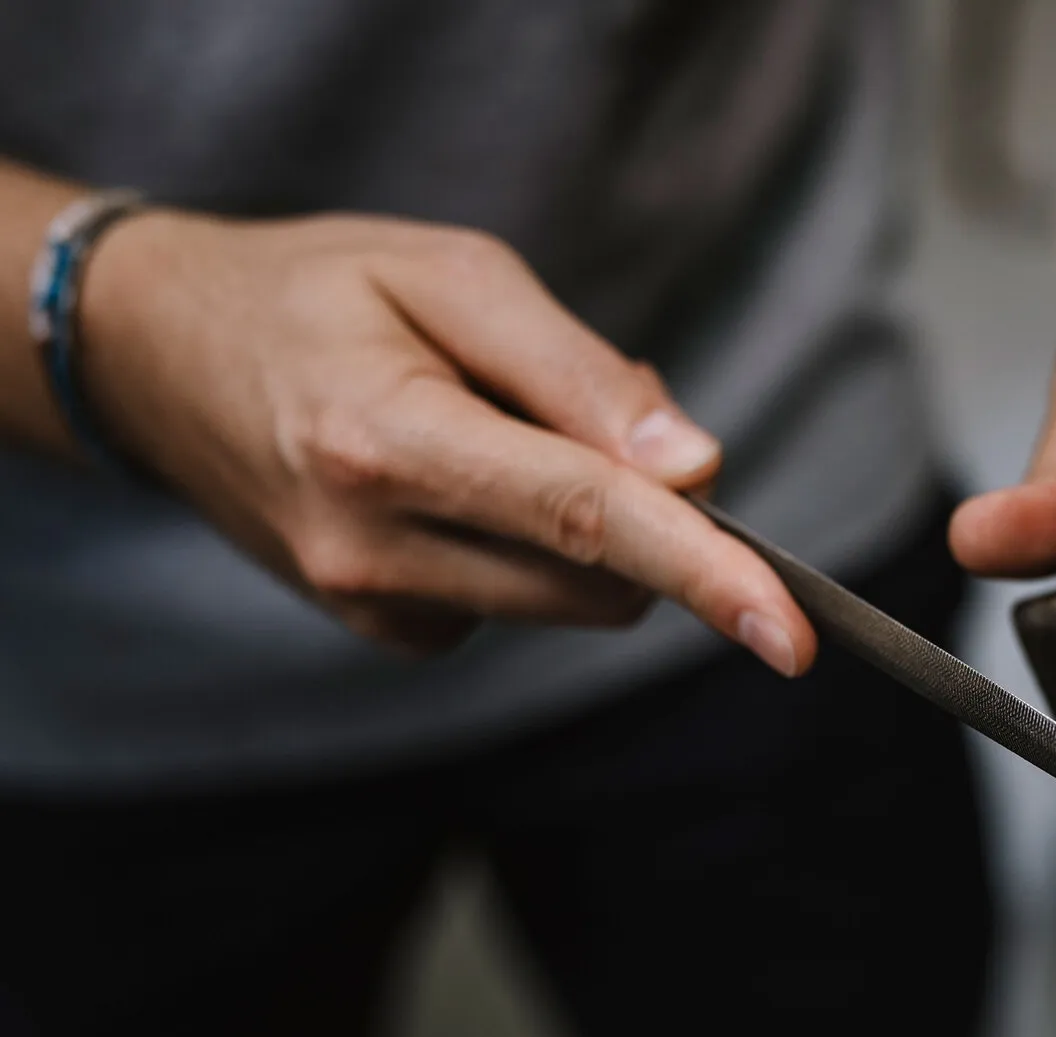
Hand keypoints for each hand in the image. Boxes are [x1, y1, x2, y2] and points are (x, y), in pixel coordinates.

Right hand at [79, 209, 813, 671]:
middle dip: (647, 519)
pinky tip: (455, 482)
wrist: (156, 354)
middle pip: (595, 582)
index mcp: (384, 440)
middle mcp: (370, 548)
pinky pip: (514, 608)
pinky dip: (526, 552)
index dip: (703, 571)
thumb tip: (696, 468)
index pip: (582, 521)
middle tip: (580, 413)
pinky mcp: (380, 631)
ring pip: (565, 603)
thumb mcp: (451, 275)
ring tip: (491, 431)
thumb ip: (580, 374)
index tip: (788, 629)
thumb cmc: (314, 292)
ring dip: (583, 532)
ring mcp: (368, 605)